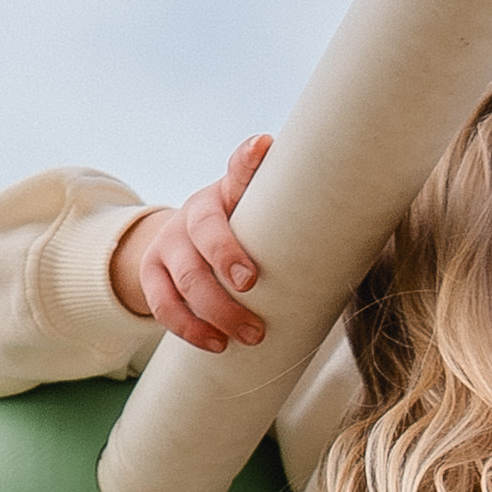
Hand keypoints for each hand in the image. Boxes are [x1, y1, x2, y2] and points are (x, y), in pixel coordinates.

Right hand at [111, 133, 272, 347]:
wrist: (185, 243)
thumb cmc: (241, 234)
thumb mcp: (261, 217)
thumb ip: (289, 210)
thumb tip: (340, 201)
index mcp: (226, 192)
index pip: (238, 171)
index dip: (247, 160)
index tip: (262, 148)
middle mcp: (193, 213)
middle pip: (206, 234)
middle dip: (229, 262)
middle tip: (254, 289)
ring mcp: (168, 243)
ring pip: (185, 277)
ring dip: (216, 310)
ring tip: (248, 335)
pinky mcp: (151, 274)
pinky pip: (163, 305)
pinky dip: (189, 328)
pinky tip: (215, 344)